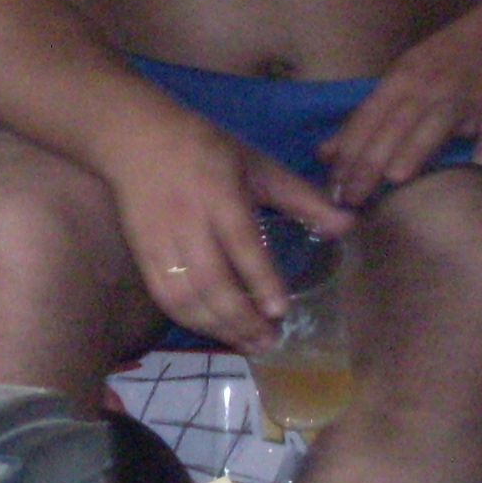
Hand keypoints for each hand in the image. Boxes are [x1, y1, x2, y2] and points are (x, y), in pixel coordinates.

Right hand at [106, 118, 352, 351]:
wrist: (133, 139)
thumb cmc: (204, 149)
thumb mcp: (257, 163)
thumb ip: (302, 197)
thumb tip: (348, 225)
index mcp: (219, 194)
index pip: (241, 242)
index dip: (260, 279)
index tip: (280, 312)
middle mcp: (187, 220)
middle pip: (211, 279)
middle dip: (241, 318)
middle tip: (269, 342)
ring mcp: (160, 239)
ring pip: (185, 294)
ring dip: (216, 326)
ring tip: (247, 344)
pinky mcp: (141, 252)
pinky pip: (163, 295)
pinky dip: (189, 319)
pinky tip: (213, 330)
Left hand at [320, 5, 481, 206]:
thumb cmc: (446, 58)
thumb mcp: (403, 76)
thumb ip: (367, 116)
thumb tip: (325, 153)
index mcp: (403, 77)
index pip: (368, 116)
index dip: (349, 148)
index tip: (333, 183)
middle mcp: (431, 87)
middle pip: (394, 126)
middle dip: (370, 162)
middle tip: (351, 198)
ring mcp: (467, 99)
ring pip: (436, 126)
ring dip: (415, 150)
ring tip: (394, 179)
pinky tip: (475, 175)